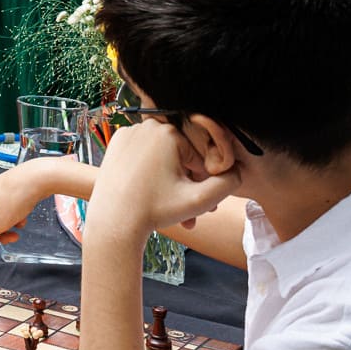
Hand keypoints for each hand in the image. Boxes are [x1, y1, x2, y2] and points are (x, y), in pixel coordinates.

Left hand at [88, 121, 239, 237]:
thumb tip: (237, 171)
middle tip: (189, 213)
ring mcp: (129, 133)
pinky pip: (144, 154)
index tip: (203, 206)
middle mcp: (147, 126)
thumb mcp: (200, 200)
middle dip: (187, 185)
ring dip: (171, 181)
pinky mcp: (116, 143)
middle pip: (180, 156)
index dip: (203, 183)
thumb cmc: (155, 211)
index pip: (199, 157)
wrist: (113, 222)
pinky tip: (151, 192)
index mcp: (169, 132)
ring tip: (171, 209)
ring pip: (162, 156)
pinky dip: (151, 171)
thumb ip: (229, 183)